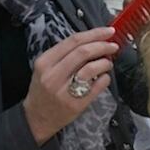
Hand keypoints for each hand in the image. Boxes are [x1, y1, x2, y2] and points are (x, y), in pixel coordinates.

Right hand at [22, 27, 118, 145]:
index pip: (73, 41)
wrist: (36, 118)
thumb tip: (93, 40)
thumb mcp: (45, 68)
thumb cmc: (44, 89)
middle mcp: (52, 76)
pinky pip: (97, 86)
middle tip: (113, 45)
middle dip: (102, 45)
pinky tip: (104, 77)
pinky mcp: (75, 105)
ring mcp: (64, 91)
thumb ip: (65, 54)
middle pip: (83, 52)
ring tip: (108, 62)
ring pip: (90, 68)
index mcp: (45, 62)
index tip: (108, 31)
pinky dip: (105, 78)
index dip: (94, 33)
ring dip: (104, 62)